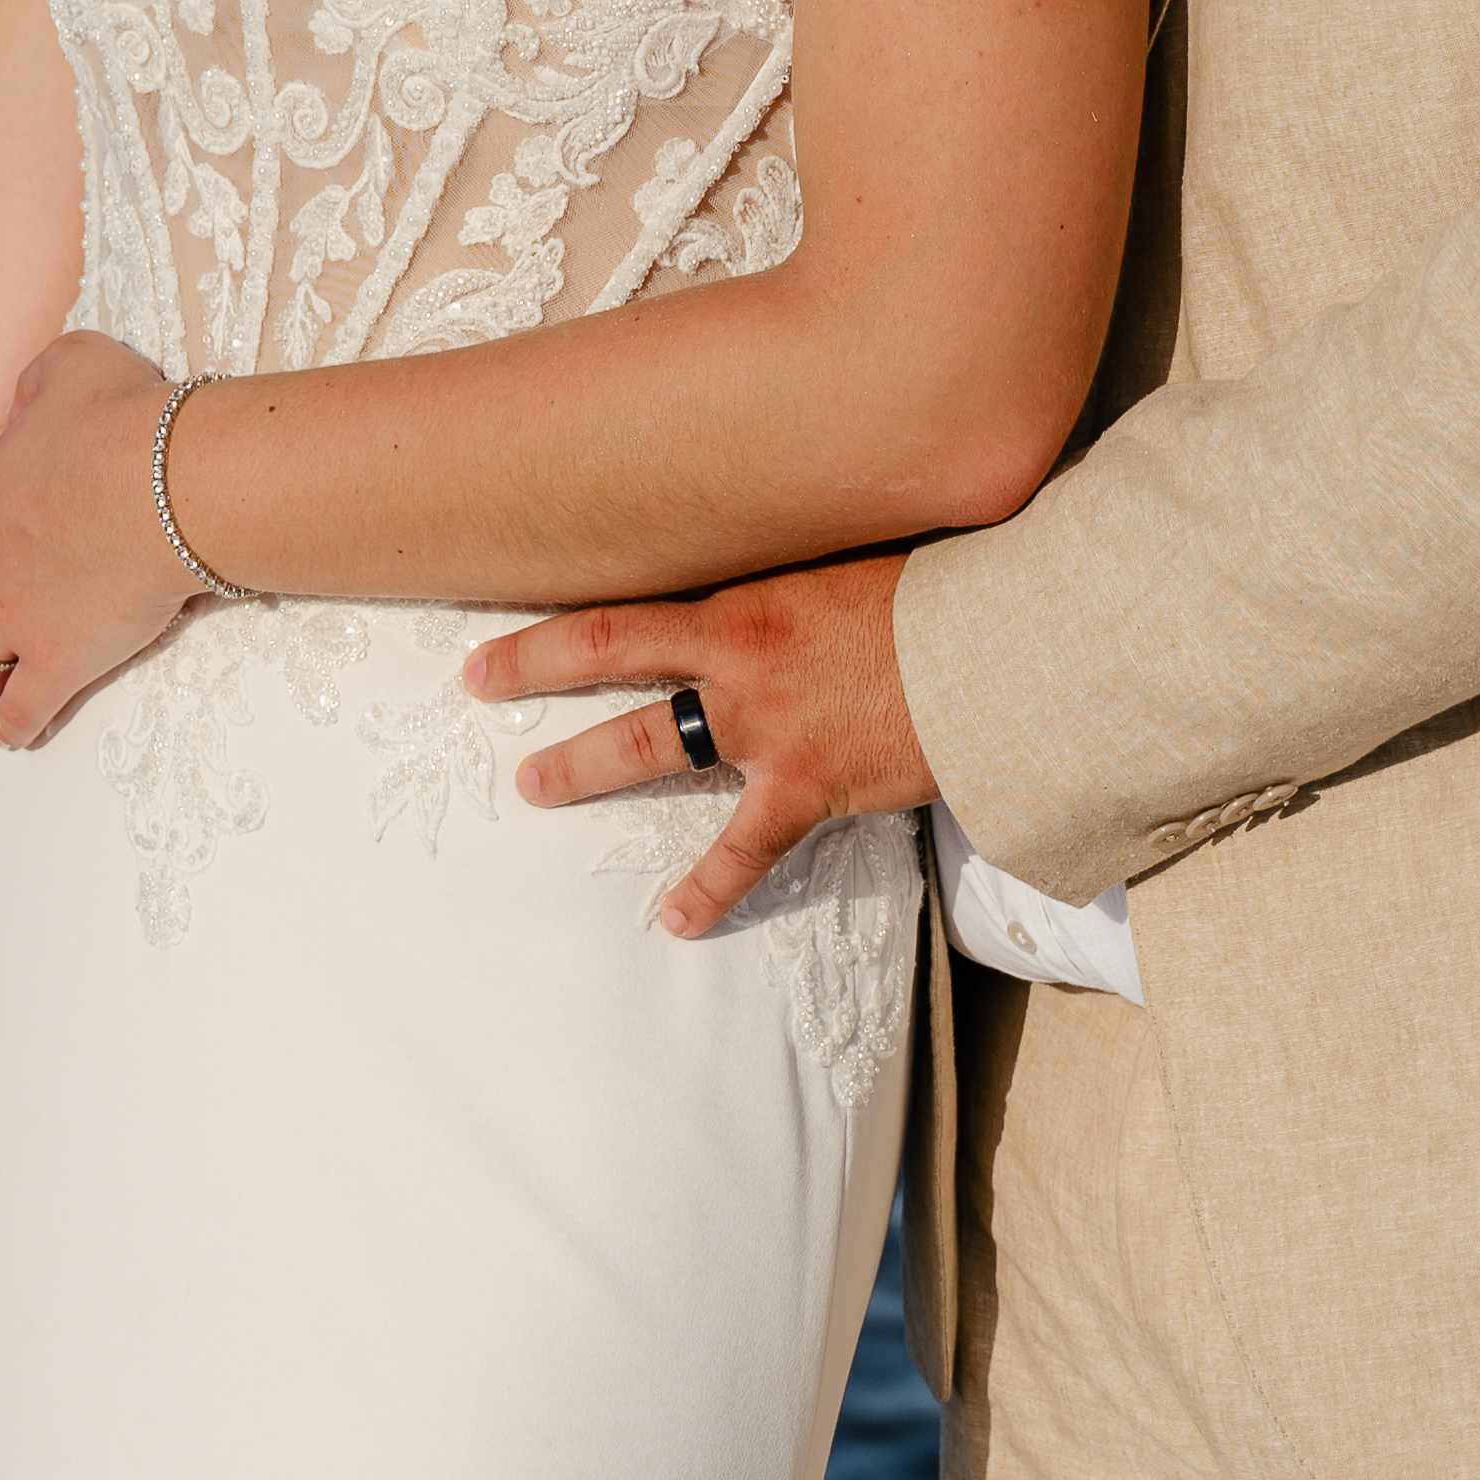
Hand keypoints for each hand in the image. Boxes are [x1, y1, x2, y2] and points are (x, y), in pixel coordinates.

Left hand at [0, 327, 202, 746]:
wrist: (171, 482)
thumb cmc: (130, 413)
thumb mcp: (71, 362)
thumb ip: (37, 383)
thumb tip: (26, 398)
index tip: (8, 524)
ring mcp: (14, 617)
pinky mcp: (54, 664)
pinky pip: (22, 713)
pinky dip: (17, 727)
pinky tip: (20, 736)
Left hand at [470, 555, 934, 937]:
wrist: (999, 646)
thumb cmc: (935, 592)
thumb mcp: (848, 561)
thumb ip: (790, 572)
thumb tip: (764, 558)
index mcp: (742, 600)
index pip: (624, 606)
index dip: (554, 619)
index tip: (504, 625)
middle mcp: (736, 660)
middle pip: (609, 662)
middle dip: (535, 673)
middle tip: (479, 684)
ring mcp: (766, 727)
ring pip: (650, 747)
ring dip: (584, 768)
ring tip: (535, 785)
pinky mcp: (808, 786)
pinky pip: (743, 848)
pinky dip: (707, 888)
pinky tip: (673, 920)